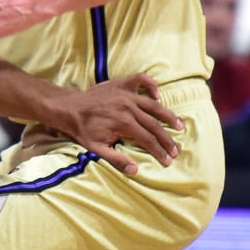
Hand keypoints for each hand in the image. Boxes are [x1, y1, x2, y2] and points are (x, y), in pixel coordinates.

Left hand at [49, 74, 182, 173]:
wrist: (69, 108)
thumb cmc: (83, 130)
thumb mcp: (96, 149)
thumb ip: (116, 159)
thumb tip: (135, 170)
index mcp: (124, 124)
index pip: (148, 140)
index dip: (159, 151)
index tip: (168, 160)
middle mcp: (129, 108)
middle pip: (154, 125)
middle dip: (167, 139)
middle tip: (176, 150)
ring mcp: (126, 94)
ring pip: (153, 105)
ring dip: (168, 115)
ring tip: (179, 125)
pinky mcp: (121, 85)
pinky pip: (141, 80)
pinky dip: (151, 84)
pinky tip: (157, 95)